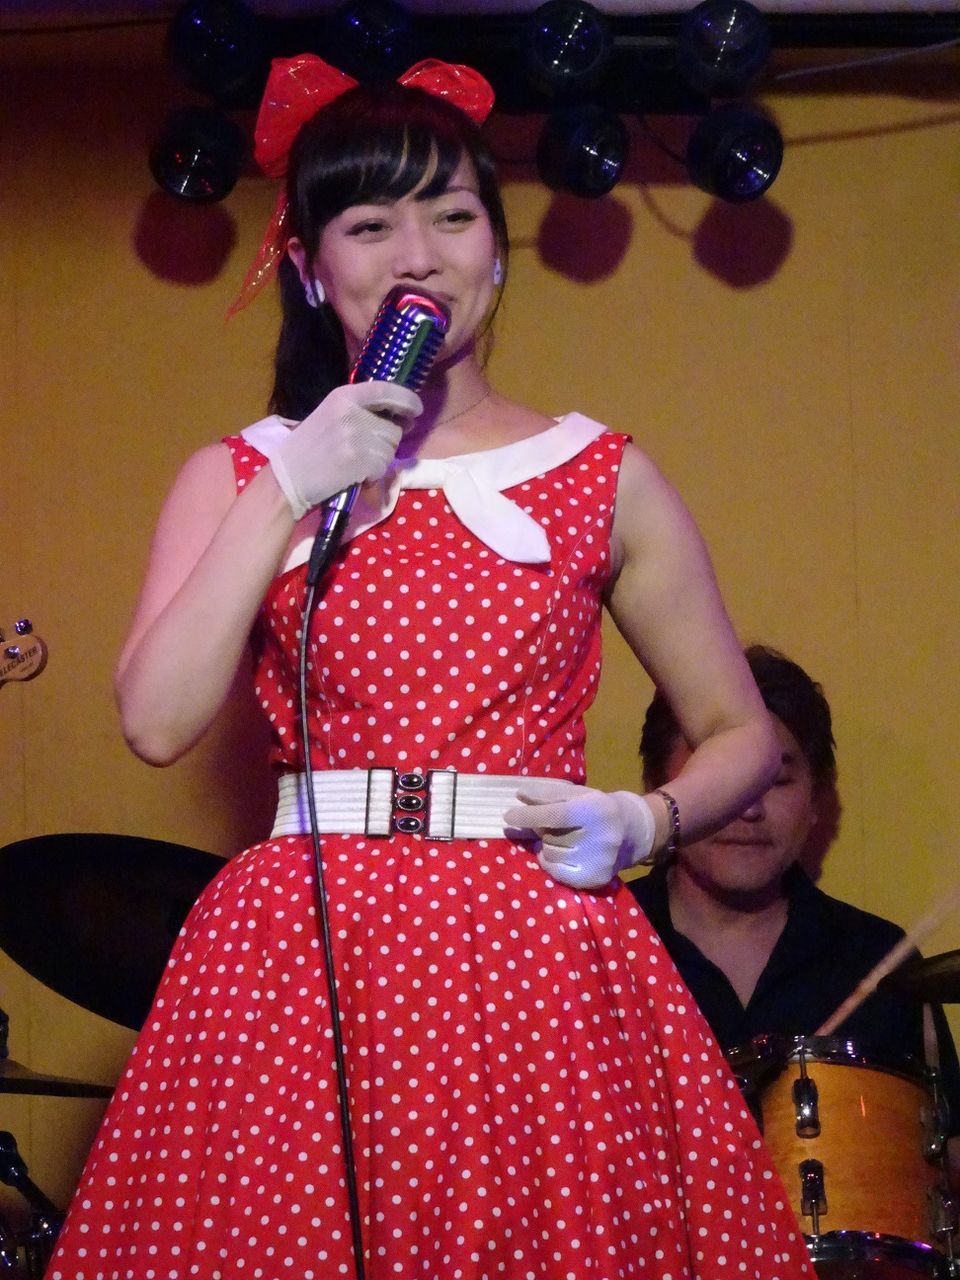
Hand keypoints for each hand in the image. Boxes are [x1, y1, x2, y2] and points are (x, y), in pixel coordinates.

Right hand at [270, 381, 422, 519]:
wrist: (288, 477)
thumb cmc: (307, 449)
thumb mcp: (329, 415)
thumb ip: (359, 412)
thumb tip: (398, 418)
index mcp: (343, 396)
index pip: (386, 390)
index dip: (406, 400)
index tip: (416, 409)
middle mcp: (352, 412)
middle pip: (393, 428)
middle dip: (386, 443)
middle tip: (365, 452)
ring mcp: (357, 436)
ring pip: (390, 450)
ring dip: (380, 461)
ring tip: (355, 464)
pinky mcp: (360, 460)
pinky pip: (382, 468)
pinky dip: (373, 476)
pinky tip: (353, 475)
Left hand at [504, 778, 655, 889]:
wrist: (631, 832)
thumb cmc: (597, 808)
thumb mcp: (577, 794)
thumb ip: (548, 794)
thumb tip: (519, 795)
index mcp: (595, 811)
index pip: (555, 815)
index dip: (529, 816)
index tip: (508, 816)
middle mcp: (600, 838)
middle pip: (550, 838)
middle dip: (542, 831)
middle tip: (551, 825)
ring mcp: (599, 862)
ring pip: (551, 856)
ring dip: (547, 847)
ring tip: (561, 839)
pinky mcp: (595, 879)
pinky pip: (557, 874)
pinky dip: (551, 864)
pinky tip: (562, 854)